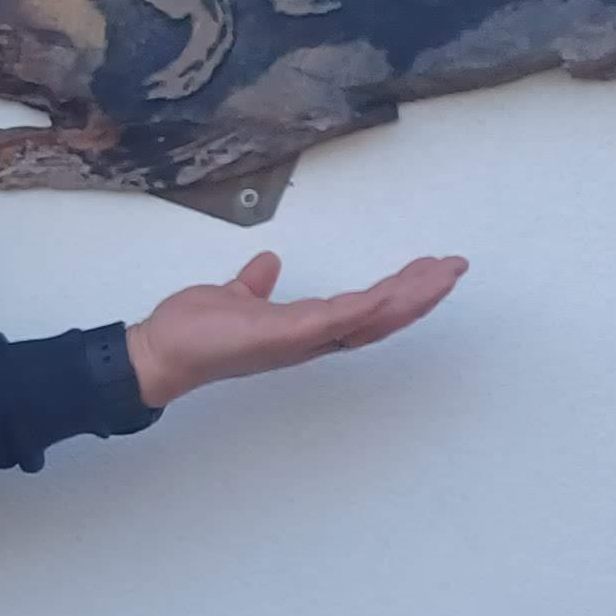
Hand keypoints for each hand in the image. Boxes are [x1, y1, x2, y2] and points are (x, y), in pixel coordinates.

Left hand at [127, 249, 466, 405]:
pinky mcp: (287, 335)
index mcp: (304, 328)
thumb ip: (253, 285)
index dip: (398, 293)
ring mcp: (302, 339)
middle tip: (454, 268)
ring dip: (409, 297)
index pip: (362, 310)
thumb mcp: (233, 298)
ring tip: (444, 273)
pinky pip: (338, 320)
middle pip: (379, 318)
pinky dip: (369, 306)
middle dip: (420, 294)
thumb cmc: (194, 332)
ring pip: (369, 318)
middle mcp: (310, 338)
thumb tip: (266, 264)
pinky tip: (396, 290)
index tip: (427, 270)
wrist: (161, 351)